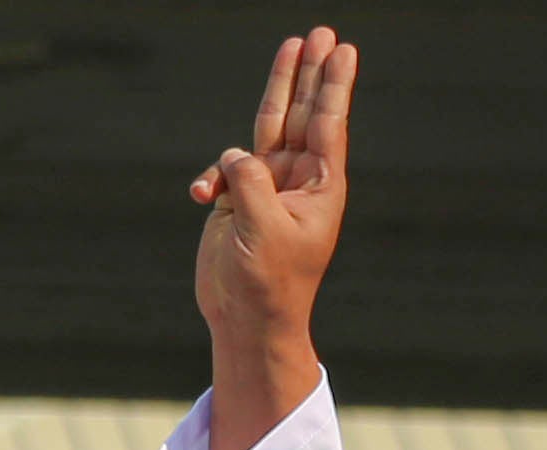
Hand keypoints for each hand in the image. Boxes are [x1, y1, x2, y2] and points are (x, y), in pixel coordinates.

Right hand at [191, 27, 353, 449]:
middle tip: (324, 33)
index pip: (328, 125)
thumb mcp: (262, 229)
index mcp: (320, 190)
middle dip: (312, 72)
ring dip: (280, 86)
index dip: (333, 86)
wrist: (247, 320)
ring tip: (293, 43)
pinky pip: (225, 170)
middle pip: (304, 112)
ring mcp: (269, 187)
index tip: (343, 51)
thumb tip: (236, 154)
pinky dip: (213, 177)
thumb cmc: (268, 283)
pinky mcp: (240, 198)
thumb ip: (251, 181)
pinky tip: (204, 196)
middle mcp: (298, 182)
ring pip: (271, 124)